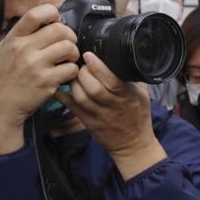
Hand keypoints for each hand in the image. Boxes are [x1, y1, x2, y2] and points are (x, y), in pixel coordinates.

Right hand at [0, 5, 78, 154]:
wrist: (2, 107)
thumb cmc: (4, 79)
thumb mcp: (3, 51)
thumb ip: (20, 36)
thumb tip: (42, 20)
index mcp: (13, 39)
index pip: (35, 14)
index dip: (52, 13)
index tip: (56, 21)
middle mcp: (24, 49)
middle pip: (59, 29)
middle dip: (69, 36)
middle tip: (68, 45)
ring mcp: (36, 65)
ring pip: (68, 47)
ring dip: (73, 53)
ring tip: (68, 60)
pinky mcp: (47, 82)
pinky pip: (71, 68)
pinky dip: (72, 71)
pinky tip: (65, 75)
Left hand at [55, 52, 166, 178]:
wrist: (132, 144)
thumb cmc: (138, 115)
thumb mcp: (142, 93)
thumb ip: (133, 75)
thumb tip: (124, 55)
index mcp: (127, 96)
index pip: (112, 80)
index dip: (98, 67)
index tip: (89, 55)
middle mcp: (112, 106)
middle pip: (93, 87)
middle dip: (83, 72)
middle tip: (79, 63)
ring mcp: (98, 115)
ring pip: (80, 97)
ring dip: (73, 82)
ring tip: (72, 73)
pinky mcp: (87, 121)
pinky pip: (71, 107)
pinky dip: (61, 95)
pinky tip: (57, 85)